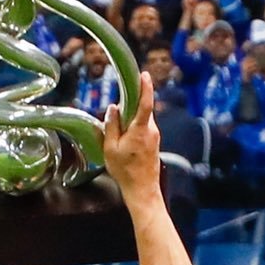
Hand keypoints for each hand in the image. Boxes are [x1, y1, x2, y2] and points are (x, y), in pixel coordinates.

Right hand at [101, 77, 160, 201]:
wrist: (142, 189)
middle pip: (141, 110)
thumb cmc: (125, 171)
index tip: (144, 75)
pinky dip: (134, 128)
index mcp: (140, 129)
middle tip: (118, 109)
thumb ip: (111, 126)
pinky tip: (125, 141)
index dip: (145, 87)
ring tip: (118, 133)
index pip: (145, 103)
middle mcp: (151, 130)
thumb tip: (112, 108)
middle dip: (130, 106)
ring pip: (142, 120)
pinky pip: (143, 128)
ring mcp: (154, 136)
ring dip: (130, 120)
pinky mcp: (154, 142)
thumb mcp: (110, 149)